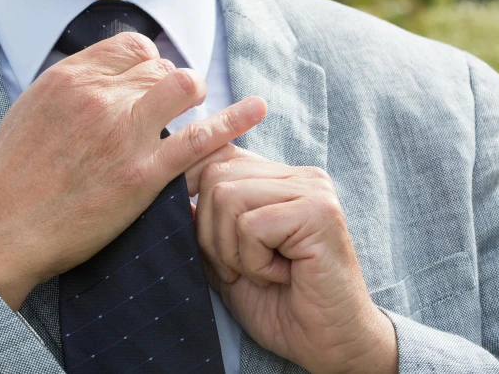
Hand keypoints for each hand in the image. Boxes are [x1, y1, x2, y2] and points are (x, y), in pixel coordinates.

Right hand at [0, 33, 268, 309]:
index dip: (148, 63)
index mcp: (68, 77)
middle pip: (160, 67)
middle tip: (165, 111)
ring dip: (193, 97)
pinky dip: (233, 122)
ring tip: (191, 113)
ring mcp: (122, 134)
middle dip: (168, 85)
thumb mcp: (30, 110)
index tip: (149, 83)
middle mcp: (98, 97)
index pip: (132, 47)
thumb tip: (106, 76)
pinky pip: (200, 139)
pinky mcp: (142, 175)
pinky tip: (257, 109)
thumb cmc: (11, 176)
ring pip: (184, 86)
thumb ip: (71, 86)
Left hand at [187, 145, 397, 373]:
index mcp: (278, 178)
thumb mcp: (226, 257)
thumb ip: (204, 222)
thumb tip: (170, 186)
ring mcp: (312, 190)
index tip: (194, 226)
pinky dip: (254, 262)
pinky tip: (281, 276)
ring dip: (232, 250)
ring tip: (262, 272)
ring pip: (227, 197)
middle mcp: (298, 175)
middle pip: (215, 176)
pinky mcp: (319, 212)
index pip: (219, 154)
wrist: (328, 343)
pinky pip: (251, 225)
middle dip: (211, 232)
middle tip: (239, 269)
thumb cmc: (279, 303)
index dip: (193, 187)